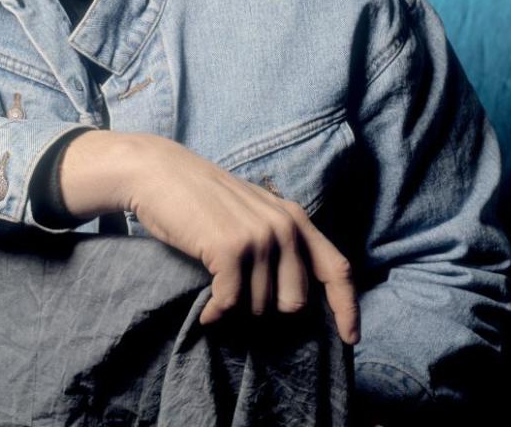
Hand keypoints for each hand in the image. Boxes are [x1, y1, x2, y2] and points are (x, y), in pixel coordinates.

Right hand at [59, 131, 359, 343]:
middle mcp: (284, 226)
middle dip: (266, 308)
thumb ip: (281, 241)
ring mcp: (259, 236)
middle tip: (238, 294)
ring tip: (216, 289)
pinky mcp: (230, 248)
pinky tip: (205, 311)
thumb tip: (297, 296)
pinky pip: (230, 304)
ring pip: (261, 307)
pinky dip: (215, 314)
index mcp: (294, 218)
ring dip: (236, 307)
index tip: (351, 339)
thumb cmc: (203, 198)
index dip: (347, 308)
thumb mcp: (254, 212)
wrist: (160, 172)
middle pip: (295, 302)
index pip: (337, 269)